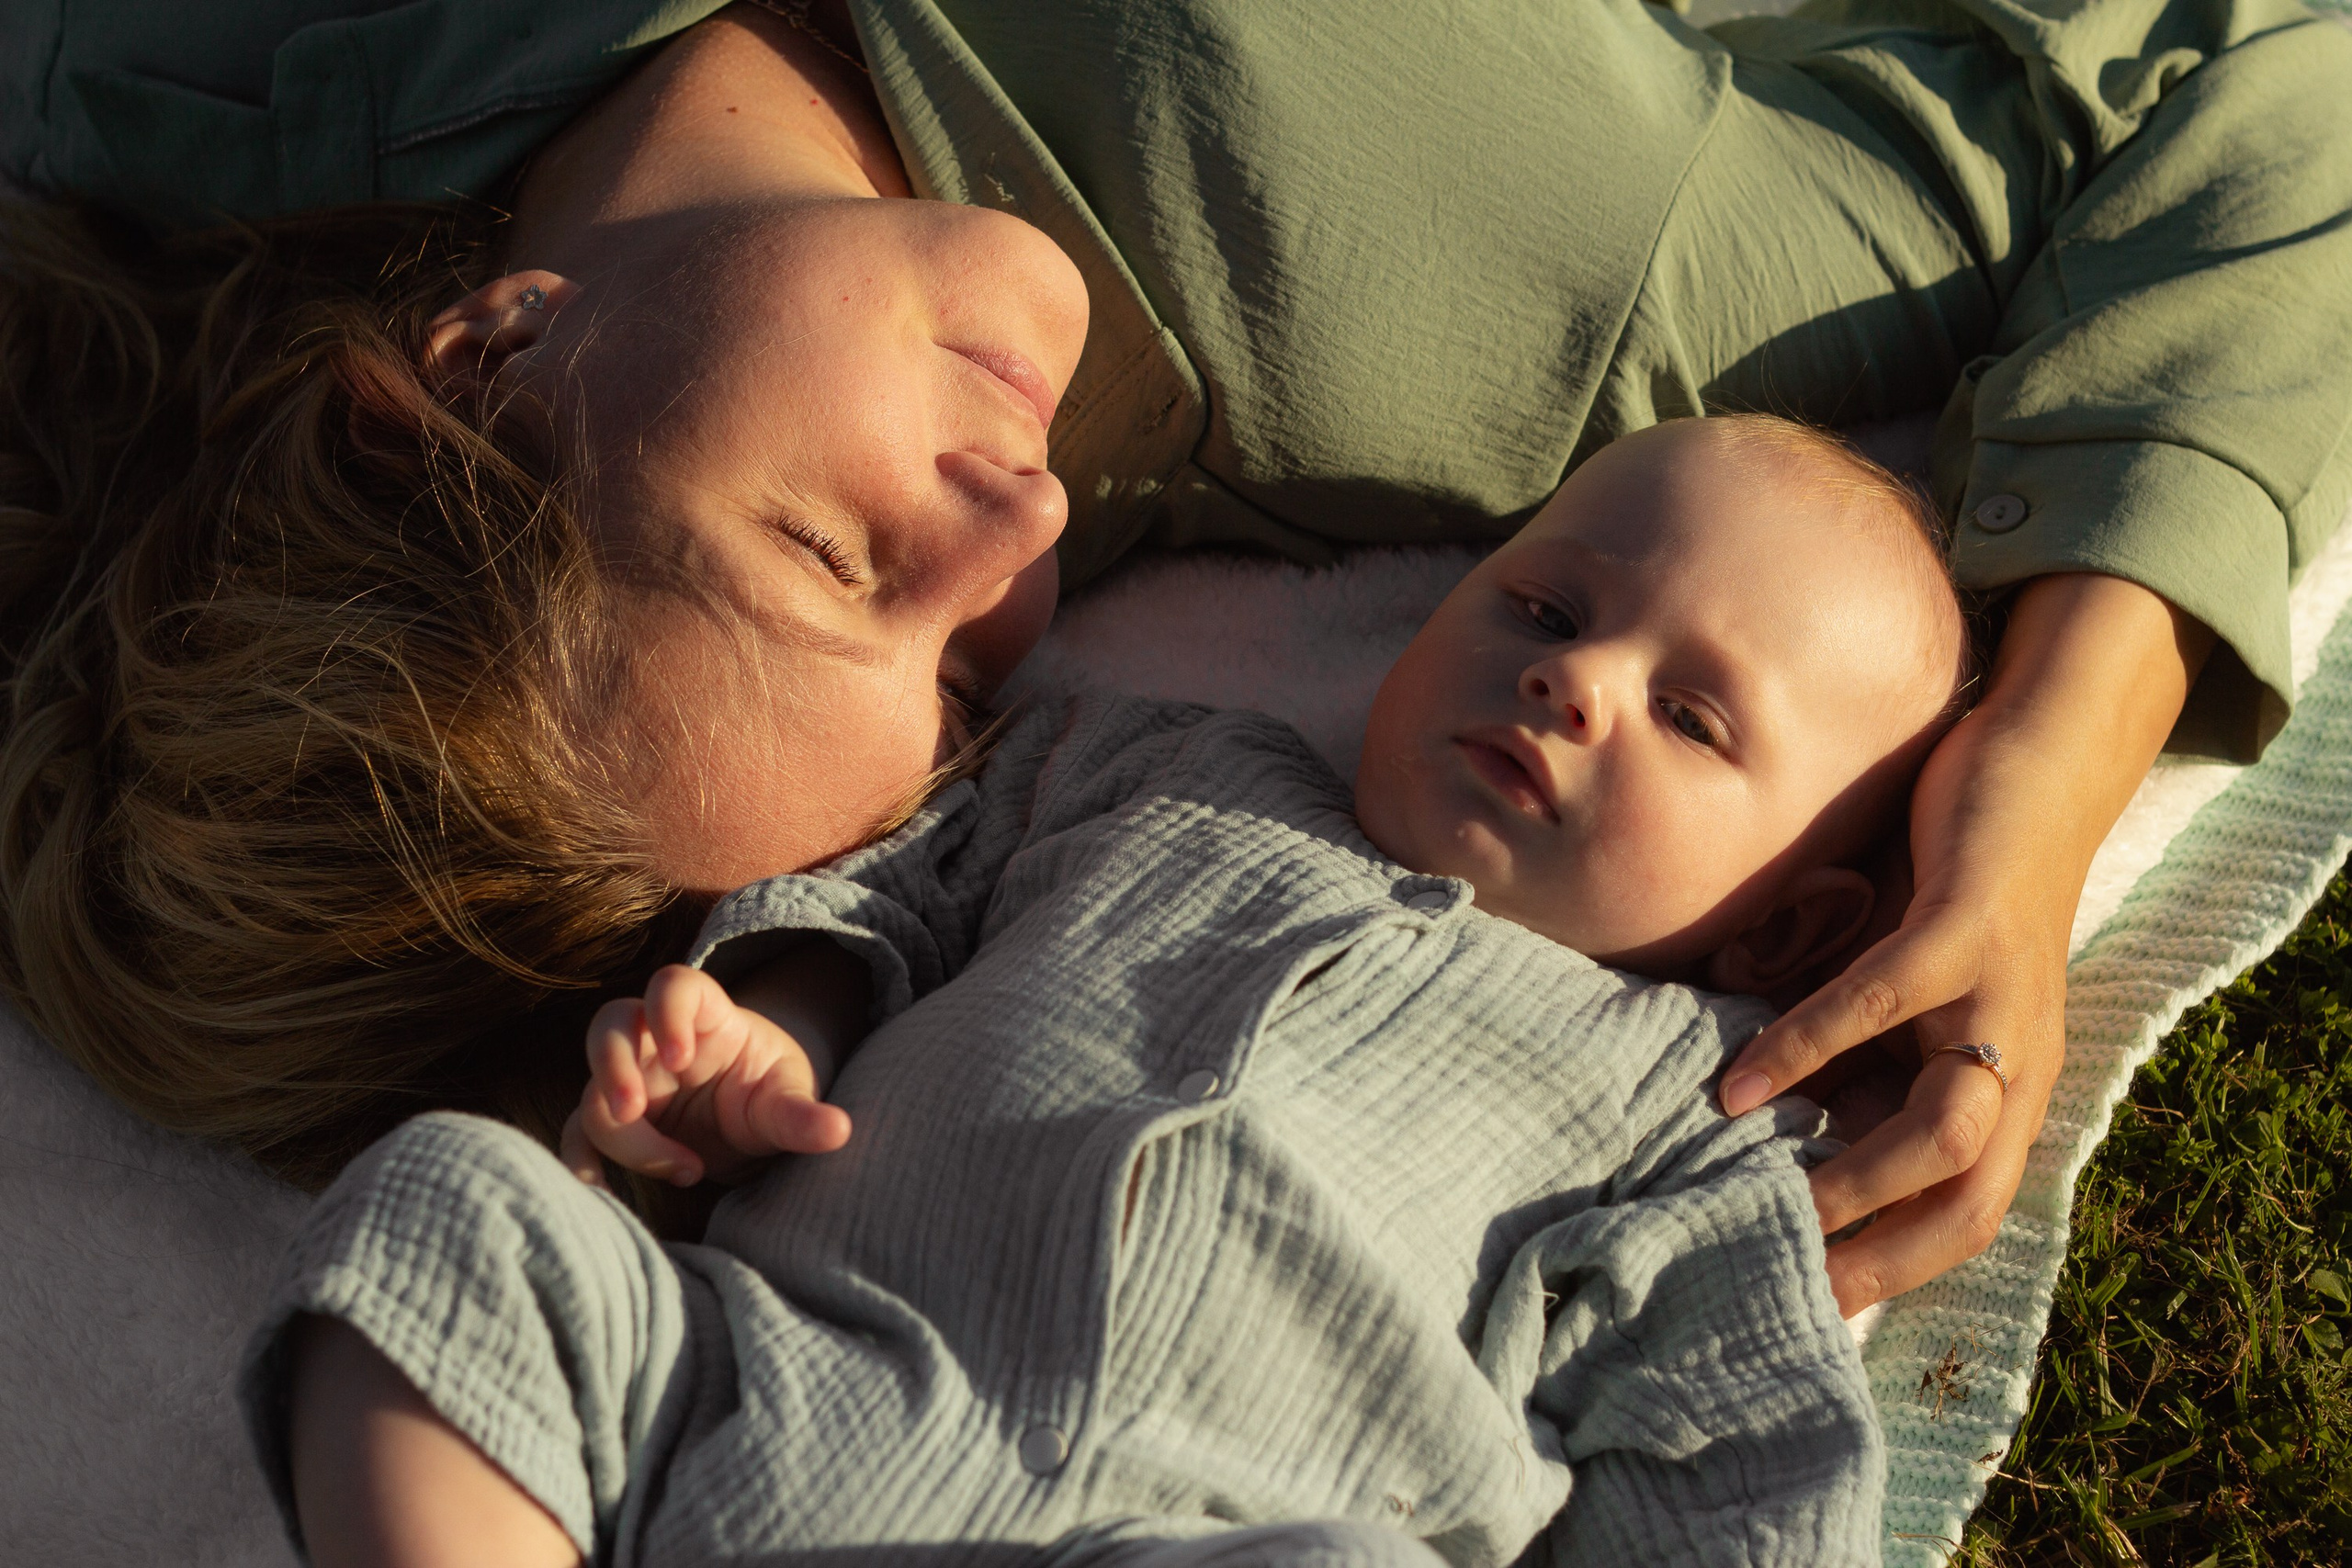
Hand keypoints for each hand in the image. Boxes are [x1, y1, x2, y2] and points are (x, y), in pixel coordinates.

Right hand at [561, 963, 851, 1188]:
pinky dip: (581, 1158)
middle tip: (635, 1109)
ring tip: (683, 1169)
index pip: (672, 984)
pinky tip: (600, 1188)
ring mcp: (629, 1078)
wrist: (749, 1120)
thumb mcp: (788, 1097)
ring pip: (591, 1084)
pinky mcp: (616, 1119)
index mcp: (705, 1015)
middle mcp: (655, 1039)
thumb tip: (840, 1130)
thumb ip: (803, 1114)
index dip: (665, 1010)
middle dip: (613, 1065)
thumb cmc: (768, 1091)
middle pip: (610, 1024)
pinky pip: (579, 1133)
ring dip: (616, 1129)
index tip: (681, 1059)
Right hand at [1718, 573, 2213, 1314]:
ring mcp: (1999, 997)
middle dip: (1883, 1253)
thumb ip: (1863, 1058)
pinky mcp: (1967, 929)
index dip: (1900, 1272)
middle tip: (1790, 1282)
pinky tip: (1742, 1079)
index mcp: (2009, 1085)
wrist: (2036, 769)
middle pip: (1972, 1197)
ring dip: (1856, 1174)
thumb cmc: (1954, 887)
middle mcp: (2020, 1059)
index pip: (1968, 1213)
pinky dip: (1808, 1048)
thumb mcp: (1910, 997)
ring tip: (1772, 1197)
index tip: (1815, 1306)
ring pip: (1945, 1128)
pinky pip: (1882, 1006)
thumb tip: (1768, 1126)